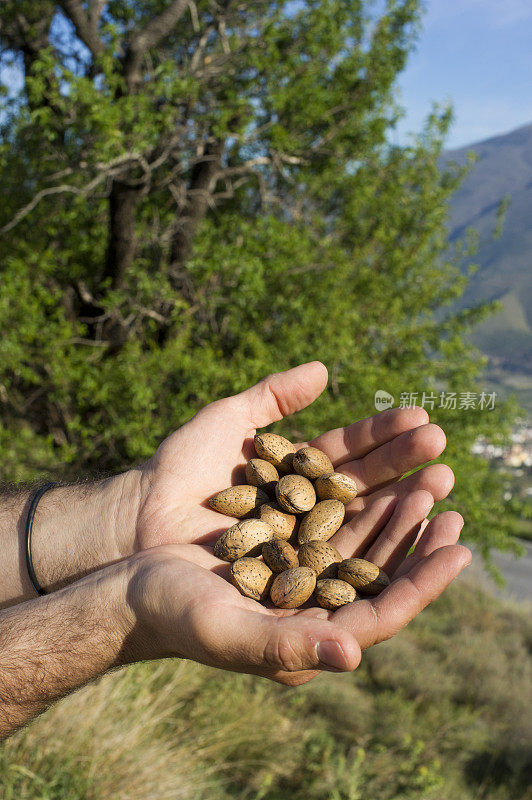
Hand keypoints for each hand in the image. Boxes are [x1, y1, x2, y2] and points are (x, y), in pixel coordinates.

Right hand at [124, 504, 469, 685]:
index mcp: (311, 633)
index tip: (458, 550)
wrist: (133, 579)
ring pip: (359, 532)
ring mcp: (300, 566)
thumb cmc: (174, 615)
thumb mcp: (227, 632)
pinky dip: (353, 489)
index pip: (383, 611)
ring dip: (393, 502)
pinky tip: (373, 467)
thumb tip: (356, 653)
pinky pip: (328, 510)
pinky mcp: (283, 534)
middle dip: (415, 529)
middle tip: (447, 490)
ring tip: (424, 470)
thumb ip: (288, 646)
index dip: (423, 581)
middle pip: (380, 565)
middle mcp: (314, 600)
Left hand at [125, 361, 454, 556]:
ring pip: (362, 529)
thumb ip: (274, 397)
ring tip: (438, 488)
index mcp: (297, 476)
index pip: (349, 454)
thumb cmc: (180, 469)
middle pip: (365, 492)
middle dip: (405, 470)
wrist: (141, 519)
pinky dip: (376, 556)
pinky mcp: (293, 583)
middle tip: (443, 454)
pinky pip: (339, 569)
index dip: (384, 437)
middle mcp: (306, 514)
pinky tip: (409, 541)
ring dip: (402, 510)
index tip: (421, 418)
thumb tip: (324, 369)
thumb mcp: (228, 421)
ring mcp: (301, 549)